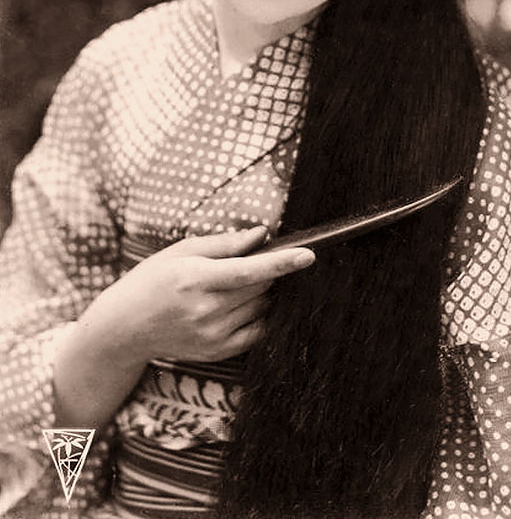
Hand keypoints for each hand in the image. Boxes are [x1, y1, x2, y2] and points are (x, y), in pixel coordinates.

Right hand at [78, 227, 314, 366]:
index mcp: (195, 279)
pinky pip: (257, 331)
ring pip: (261, 306)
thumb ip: (225, 243)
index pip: (249, 270)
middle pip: (261, 286)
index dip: (282, 262)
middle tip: (248, 261)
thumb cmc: (152, 280)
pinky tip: (239, 304)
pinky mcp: (217, 352)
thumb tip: (262, 235)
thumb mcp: (181, 251)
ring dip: (262, 291)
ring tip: (232, 285)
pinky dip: (258, 313)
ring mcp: (212, 335)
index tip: (308, 254)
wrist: (125, 328)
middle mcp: (206, 310)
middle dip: (267, 269)